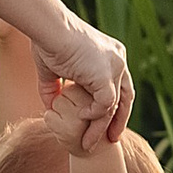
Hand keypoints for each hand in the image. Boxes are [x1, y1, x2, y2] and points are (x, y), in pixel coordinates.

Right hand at [35, 15, 131, 143]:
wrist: (49, 29)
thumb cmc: (47, 41)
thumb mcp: (52, 69)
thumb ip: (55, 88)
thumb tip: (51, 106)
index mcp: (110, 55)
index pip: (119, 85)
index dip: (113, 105)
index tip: (104, 122)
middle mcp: (118, 60)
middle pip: (126, 97)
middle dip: (118, 121)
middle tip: (111, 140)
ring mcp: (114, 67)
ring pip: (113, 106)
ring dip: (101, 127)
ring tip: (89, 143)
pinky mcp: (106, 76)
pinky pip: (105, 105)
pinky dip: (94, 115)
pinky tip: (80, 118)